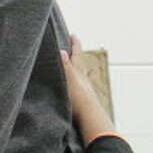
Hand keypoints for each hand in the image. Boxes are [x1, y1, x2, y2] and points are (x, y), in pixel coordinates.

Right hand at [62, 34, 116, 148]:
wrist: (89, 117)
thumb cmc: (79, 97)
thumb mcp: (69, 78)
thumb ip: (65, 65)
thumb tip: (62, 51)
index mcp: (79, 71)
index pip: (77, 53)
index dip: (75, 44)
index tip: (74, 35)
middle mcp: (84, 79)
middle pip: (80, 64)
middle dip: (76, 57)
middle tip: (73, 50)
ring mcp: (85, 90)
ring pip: (81, 76)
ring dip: (77, 71)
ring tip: (74, 68)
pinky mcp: (84, 101)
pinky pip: (80, 88)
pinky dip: (77, 84)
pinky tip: (76, 89)